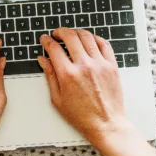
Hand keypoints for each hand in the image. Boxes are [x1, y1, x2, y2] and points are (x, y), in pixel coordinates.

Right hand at [37, 28, 132, 146]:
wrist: (106, 123)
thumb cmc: (82, 116)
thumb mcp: (58, 99)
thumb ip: (50, 76)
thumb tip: (43, 60)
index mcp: (68, 75)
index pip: (54, 48)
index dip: (47, 41)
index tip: (45, 39)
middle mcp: (84, 66)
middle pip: (70, 36)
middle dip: (60, 32)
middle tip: (57, 34)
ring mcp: (100, 64)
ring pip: (87, 36)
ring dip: (76, 32)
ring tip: (72, 35)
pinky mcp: (112, 66)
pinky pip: (104, 44)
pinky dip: (95, 38)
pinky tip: (90, 40)